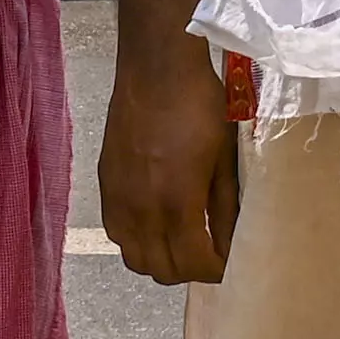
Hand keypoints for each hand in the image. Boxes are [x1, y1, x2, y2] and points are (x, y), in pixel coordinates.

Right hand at [101, 29, 244, 284]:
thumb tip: (233, 244)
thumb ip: (226, 207)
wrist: (156, 67)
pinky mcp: (106, 184)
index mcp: (177, 203)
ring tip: (182, 241)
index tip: (230, 262)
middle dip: (190, 270)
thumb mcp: (225, 157)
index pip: (194, 265)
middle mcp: (142, 210)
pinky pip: (116, 234)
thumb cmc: (199, 105)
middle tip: (209, 252)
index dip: (217, 271)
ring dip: (160, 260)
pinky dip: (136, 240)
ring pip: (134, 259)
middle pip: (162, 271)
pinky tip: (155, 221)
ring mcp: (118, 199)